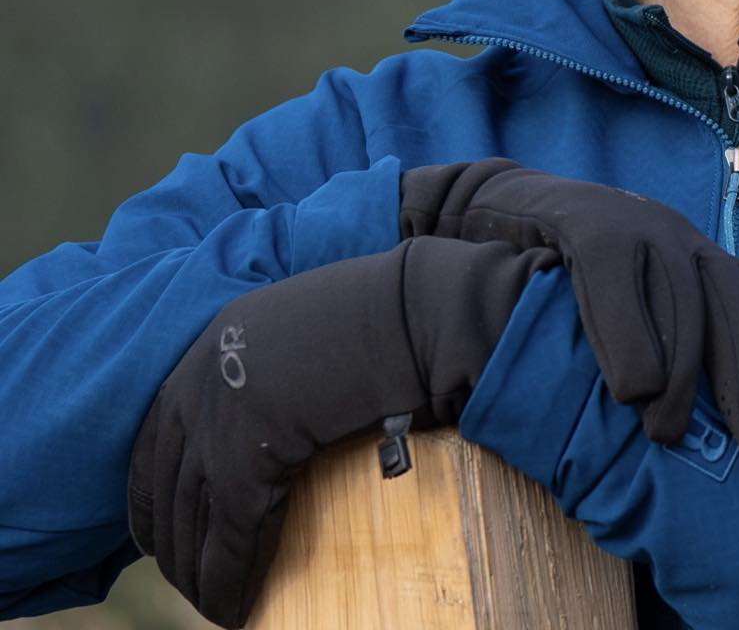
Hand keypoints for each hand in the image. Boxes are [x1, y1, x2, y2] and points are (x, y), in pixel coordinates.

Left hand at [127, 237, 555, 628]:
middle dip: (172, 541)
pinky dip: (229, 582)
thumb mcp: (308, 325)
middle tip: (185, 579)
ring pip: (192, 519)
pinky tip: (235, 612)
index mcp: (215, 342)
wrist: (414, 311)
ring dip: (198, 573)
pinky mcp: (246, 462)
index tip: (155, 530)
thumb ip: (278, 364)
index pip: (156, 436)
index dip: (152, 493)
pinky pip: (229, 539)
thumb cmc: (385, 313)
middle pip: (168, 483)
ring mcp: (217, 421)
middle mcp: (202, 381)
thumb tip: (279, 405)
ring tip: (213, 605)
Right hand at [400, 158, 738, 458]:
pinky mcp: (587, 222)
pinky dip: (626, 334)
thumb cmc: (572, 284)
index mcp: (701, 258)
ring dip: (683, 372)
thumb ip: (674, 350)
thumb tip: (717, 437)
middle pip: (737, 303)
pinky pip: (614, 277)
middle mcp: (681, 236)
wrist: (502, 210)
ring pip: (680, 296)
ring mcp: (638, 223)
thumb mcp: (633, 313)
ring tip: (670, 434)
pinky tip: (628, 389)